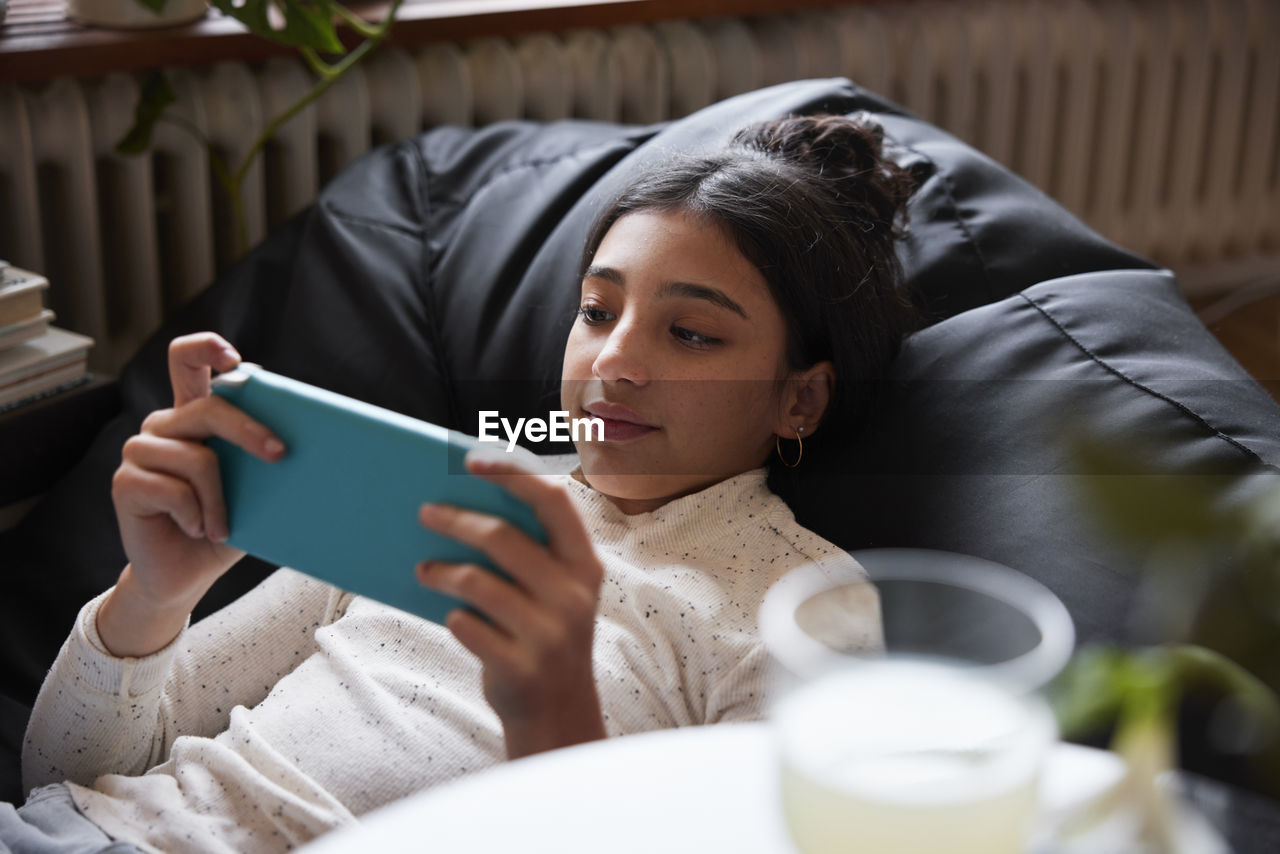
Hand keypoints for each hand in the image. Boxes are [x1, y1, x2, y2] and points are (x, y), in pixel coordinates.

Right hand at [98, 332, 285, 656]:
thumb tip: (330, 449)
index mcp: (193, 417)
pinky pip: (173, 489)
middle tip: (281, 456)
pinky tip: (196, 529)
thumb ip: (269, 458)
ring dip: (221, 500)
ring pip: (197, 458)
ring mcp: (141, 452)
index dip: (205, 348)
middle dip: (249, 431)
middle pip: (207, 408)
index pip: (187, 362)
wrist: (186, 574)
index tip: (234, 359)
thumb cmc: (225, 525)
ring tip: (221, 526)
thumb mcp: (256, 489)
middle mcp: (163, 425)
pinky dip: (197, 515)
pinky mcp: (125, 483)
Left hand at [416, 451, 605, 758]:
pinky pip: (467, 625)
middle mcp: (574, 595)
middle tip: (424, 512)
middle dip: (456, 520)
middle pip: (503, 538)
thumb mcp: (556, 591)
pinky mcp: (521, 666)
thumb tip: (459, 503)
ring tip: (423, 569)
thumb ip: (529, 552)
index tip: (470, 460)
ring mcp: (550, 634)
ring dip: (442, 572)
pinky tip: (452, 616)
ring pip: (477, 582)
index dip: (512, 474)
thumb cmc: (544, 633)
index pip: (553, 501)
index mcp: (585, 565)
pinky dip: (454, 617)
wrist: (559, 713)